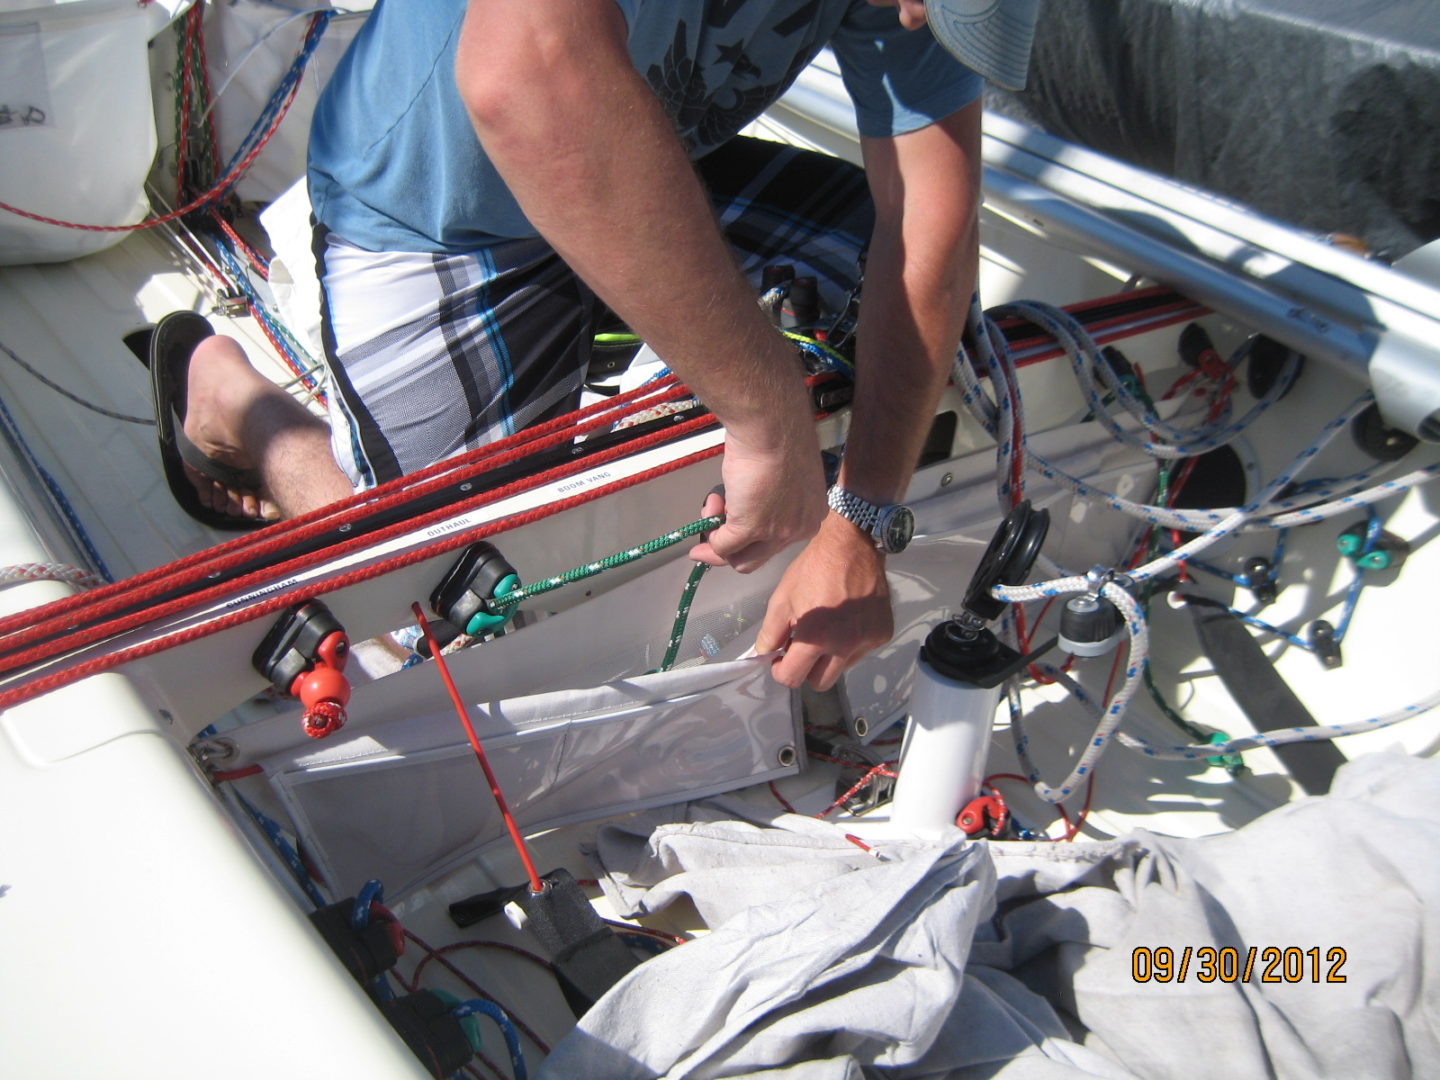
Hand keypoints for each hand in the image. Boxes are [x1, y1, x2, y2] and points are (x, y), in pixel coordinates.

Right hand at [689, 428, 825, 573]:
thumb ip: (772, 496)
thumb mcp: (783, 473)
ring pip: (742, 560)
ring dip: (718, 543)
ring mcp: (776, 532)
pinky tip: (708, 511)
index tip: (733, 529)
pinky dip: (711, 537)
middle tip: (707, 540)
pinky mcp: (751, 528)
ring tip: (709, 510)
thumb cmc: (778, 436)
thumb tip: (744, 501)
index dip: (753, 538)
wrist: (772, 426)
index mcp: (812, 514)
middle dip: (730, 550)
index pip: (779, 541)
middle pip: (760, 557)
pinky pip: (724, 546)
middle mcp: (799, 529)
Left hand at [754, 514, 894, 689]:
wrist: (853, 546)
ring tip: (827, 628)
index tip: (781, 659)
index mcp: (816, 638)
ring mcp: (867, 641)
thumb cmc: (813, 569)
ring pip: (842, 668)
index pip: (793, 678)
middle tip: (802, 648)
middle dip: (807, 670)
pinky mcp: (883, 634)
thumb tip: (764, 655)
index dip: (781, 671)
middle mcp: (845, 646)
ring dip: (830, 657)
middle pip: (820, 683)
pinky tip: (847, 620)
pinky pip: (861, 652)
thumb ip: (770, 633)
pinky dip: (850, 644)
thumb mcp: (782, 598)